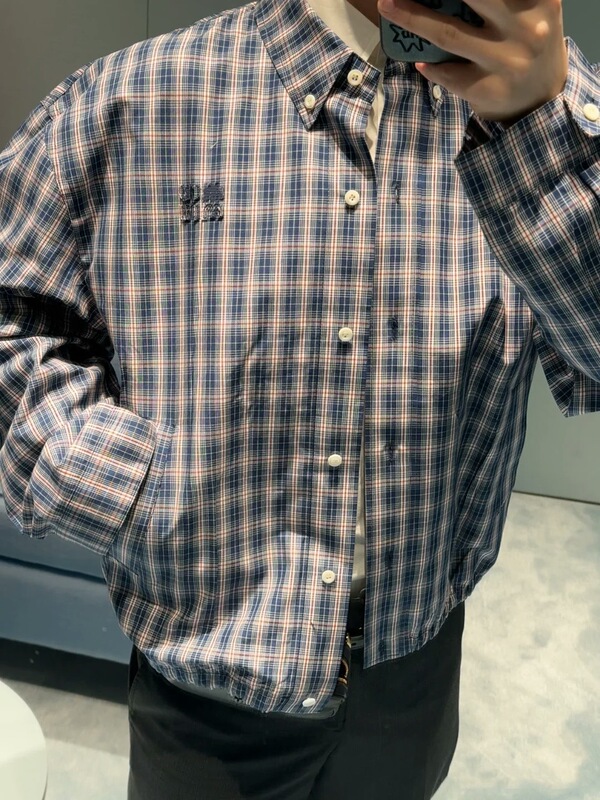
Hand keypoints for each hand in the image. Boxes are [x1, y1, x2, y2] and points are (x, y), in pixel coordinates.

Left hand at [377, 0, 568, 126]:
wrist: (542, 100)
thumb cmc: (527, 42)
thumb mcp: (528, 12)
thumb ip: (497, 1)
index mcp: (539, 0)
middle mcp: (525, 27)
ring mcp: (505, 61)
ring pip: (447, 33)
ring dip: (411, 17)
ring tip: (387, 5)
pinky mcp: (487, 88)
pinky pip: (447, 72)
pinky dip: (429, 66)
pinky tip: (421, 62)